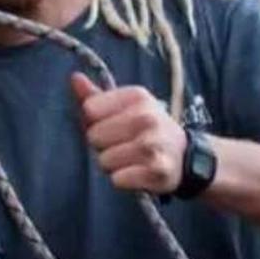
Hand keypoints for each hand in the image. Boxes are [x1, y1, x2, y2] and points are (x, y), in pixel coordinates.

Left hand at [70, 73, 188, 193]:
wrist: (185, 157)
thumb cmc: (146, 130)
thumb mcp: (125, 107)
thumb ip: (96, 95)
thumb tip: (75, 78)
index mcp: (137, 96)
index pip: (89, 110)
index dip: (95, 122)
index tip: (112, 124)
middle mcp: (146, 117)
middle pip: (93, 137)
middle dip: (103, 145)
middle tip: (124, 145)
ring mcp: (153, 144)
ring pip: (103, 160)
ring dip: (113, 165)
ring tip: (132, 159)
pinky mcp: (157, 170)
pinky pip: (117, 180)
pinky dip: (124, 180)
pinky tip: (139, 172)